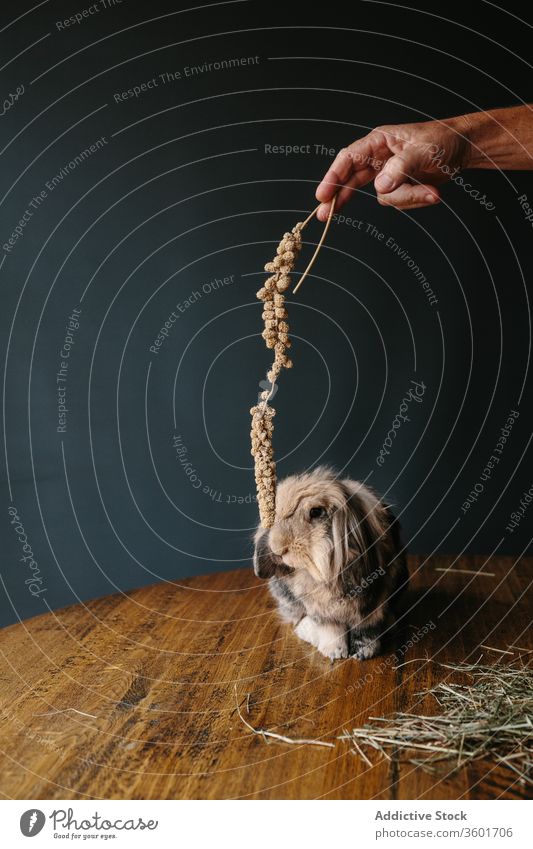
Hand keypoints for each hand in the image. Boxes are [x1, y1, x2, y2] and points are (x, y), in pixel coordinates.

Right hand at [315, 117, 471, 218]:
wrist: (462, 149)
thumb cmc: (442, 140)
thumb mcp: (423, 150)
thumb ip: (401, 167)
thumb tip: (381, 186)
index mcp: (379, 142)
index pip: (349, 158)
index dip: (334, 176)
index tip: (323, 194)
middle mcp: (379, 158)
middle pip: (352, 180)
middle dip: (340, 197)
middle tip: (324, 214)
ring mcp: (388, 175)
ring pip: (385, 197)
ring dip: (408, 198)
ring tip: (433, 192)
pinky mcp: (399, 187)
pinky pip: (399, 202)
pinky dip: (416, 200)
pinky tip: (432, 192)